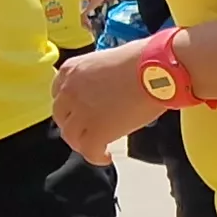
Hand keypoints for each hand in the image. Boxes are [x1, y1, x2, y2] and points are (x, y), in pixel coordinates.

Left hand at [51, 44, 167, 165]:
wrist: (158, 70)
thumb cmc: (143, 59)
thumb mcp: (108, 59)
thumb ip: (98, 75)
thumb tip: (107, 88)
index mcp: (71, 70)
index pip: (58, 93)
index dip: (69, 105)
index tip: (79, 111)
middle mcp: (69, 92)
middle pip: (61, 116)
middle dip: (73, 124)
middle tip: (88, 130)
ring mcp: (81, 114)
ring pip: (71, 136)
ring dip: (82, 142)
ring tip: (98, 146)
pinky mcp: (96, 132)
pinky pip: (89, 151)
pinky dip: (96, 157)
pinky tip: (107, 157)